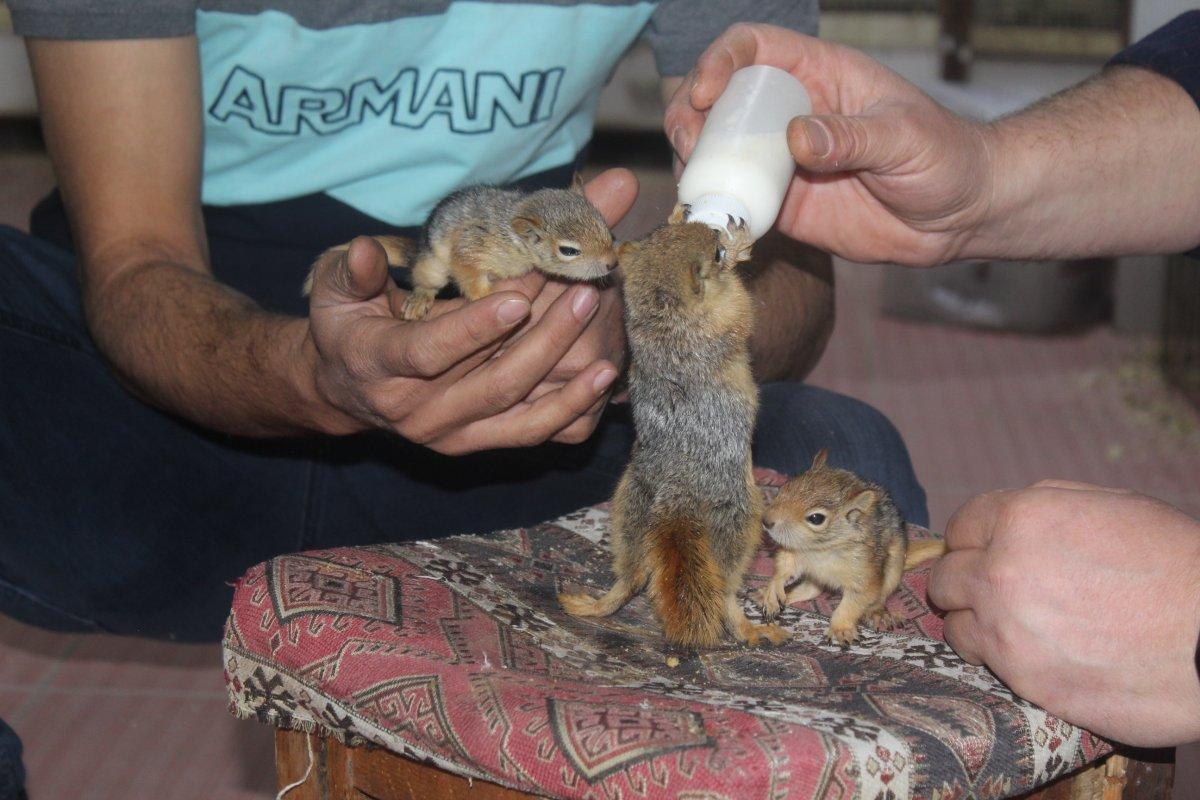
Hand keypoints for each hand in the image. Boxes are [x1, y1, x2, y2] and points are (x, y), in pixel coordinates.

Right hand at [298, 169, 636, 453]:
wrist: (347, 389)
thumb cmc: (348, 326)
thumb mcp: (336, 290)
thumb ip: (352, 270)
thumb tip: (364, 250)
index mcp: (378, 367)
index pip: (429, 353)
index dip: (474, 330)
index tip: (519, 299)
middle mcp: (417, 411)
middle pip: (491, 383)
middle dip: (544, 340)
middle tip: (584, 293)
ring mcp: (451, 434)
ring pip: (518, 411)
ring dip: (567, 378)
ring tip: (605, 340)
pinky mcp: (479, 442)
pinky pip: (531, 433)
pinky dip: (571, 409)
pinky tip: (604, 380)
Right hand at [664, 23, 992, 265]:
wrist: (960, 216)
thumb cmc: (946, 157)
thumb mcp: (905, 138)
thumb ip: (852, 136)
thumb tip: (797, 137)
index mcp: (818, 75)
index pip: (753, 48)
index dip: (721, 61)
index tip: (707, 92)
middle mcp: (789, 113)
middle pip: (719, 99)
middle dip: (690, 115)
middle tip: (688, 146)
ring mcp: (782, 160)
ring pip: (719, 151)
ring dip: (697, 164)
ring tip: (695, 185)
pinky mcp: (784, 205)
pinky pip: (739, 201)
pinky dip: (719, 209)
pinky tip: (714, 219)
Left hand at [929, 480, 1199, 745]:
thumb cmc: (1177, 567)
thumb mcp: (1115, 507)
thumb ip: (1048, 506)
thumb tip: (1012, 517)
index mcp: (1023, 518)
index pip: (963, 524)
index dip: (974, 538)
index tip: (983, 552)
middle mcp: (1000, 569)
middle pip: (946, 574)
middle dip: (965, 578)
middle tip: (991, 590)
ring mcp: (1004, 625)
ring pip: (952, 620)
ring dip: (972, 619)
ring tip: (1007, 624)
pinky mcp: (1018, 675)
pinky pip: (977, 658)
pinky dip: (990, 654)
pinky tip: (1022, 651)